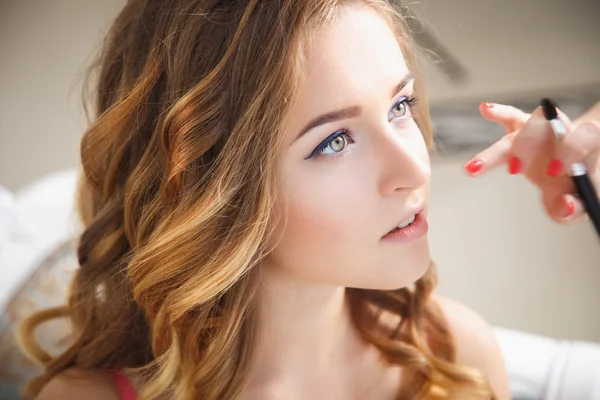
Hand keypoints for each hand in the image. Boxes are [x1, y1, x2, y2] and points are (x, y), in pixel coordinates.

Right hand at [462, 102, 599, 223]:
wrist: (574, 174)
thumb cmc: (578, 185)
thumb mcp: (582, 203)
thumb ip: (575, 207)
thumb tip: (564, 206)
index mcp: (588, 146)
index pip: (584, 136)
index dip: (570, 150)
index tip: (555, 172)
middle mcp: (564, 131)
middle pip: (549, 124)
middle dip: (528, 144)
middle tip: (514, 169)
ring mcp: (541, 129)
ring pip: (523, 127)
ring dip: (498, 148)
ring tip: (475, 168)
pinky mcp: (522, 130)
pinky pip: (511, 116)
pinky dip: (498, 112)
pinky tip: (485, 109)